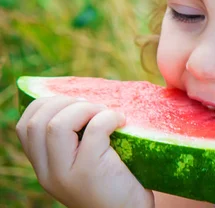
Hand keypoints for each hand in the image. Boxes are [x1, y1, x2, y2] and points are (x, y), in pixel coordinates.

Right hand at [16, 96, 154, 207]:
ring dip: (85, 108)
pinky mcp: (90, 173)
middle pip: (37, 121)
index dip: (46, 104)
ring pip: (57, 125)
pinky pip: (94, 129)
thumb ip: (73, 142)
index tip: (74, 103)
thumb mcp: (83, 164)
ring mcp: (66, 175)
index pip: (25, 126)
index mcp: (44, 167)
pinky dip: (109, 117)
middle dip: (66, 102)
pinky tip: (121, 122)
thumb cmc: (115, 184)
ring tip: (106, 114)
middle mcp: (48, 173)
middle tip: (94, 108)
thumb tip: (81, 98)